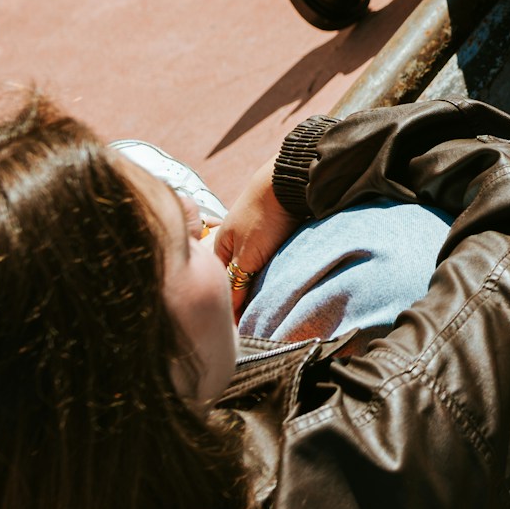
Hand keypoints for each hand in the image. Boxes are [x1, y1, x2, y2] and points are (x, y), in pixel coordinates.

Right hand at [214, 164, 294, 320]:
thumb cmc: (263, 216)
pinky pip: (267, 258)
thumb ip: (237, 283)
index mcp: (220, 247)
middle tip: (257, 318)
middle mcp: (233, 241)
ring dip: (258, 284)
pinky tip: (278, 278)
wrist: (290, 180)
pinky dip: (270, 270)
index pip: (220, 285)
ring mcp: (252, 236)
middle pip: (235, 277)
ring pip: (252, 268)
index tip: (242, 328)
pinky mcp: (272, 232)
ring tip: (269, 303)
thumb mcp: (247, 256)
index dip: (229, 306)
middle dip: (243, 296)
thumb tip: (231, 312)